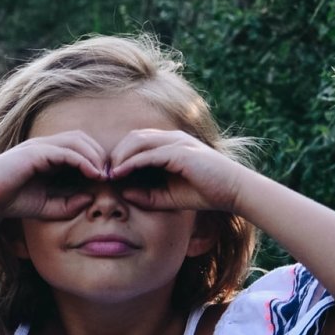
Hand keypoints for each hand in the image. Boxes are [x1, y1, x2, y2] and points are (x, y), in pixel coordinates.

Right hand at [0, 131, 110, 220]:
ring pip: (77, 141)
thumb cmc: (8, 202)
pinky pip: (67, 151)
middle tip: (111, 175)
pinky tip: (93, 174)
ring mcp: (39, 146)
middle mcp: (44, 146)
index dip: (96, 160)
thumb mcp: (46, 207)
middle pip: (82, 139)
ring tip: (104, 175)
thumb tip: (91, 199)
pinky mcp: (35, 152)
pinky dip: (83, 160)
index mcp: (46, 155)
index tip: (107, 180)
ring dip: (95, 156)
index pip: (79, 148)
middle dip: (100, 155)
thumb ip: (68, 204)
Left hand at [106, 130, 250, 213]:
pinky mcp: (180, 152)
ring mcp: (177, 142)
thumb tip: (122, 193)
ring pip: (138, 142)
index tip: (105, 174)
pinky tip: (119, 174)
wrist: (234, 191)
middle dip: (114, 153)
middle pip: (133, 138)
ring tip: (107, 173)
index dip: (119, 156)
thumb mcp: (168, 196)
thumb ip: (146, 194)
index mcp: (170, 144)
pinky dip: (131, 163)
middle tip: (100, 172)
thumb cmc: (204, 193)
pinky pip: (148, 154)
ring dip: (119, 157)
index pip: (137, 142)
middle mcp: (172, 138)